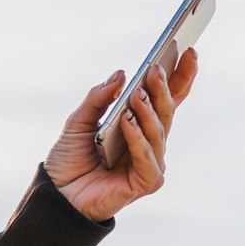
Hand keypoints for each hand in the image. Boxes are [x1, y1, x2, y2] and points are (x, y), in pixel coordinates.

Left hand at [44, 49, 197, 221]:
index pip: (166, 98)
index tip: (189, 50)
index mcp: (139, 125)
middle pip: (166, 111)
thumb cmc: (68, 160)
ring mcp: (150, 162)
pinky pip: (147, 157)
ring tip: (138, 93)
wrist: (55, 195)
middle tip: (156, 68)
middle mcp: (150, 142)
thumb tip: (121, 74)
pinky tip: (127, 122)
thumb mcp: (78, 122)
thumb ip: (98, 99)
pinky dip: (138, 138)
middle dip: (163, 88)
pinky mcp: (146, 182)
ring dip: (148, 111)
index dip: (180, 75)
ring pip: (158, 132)